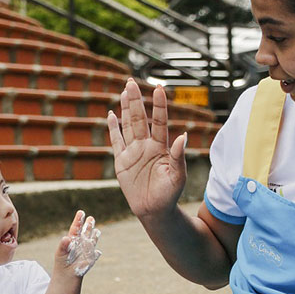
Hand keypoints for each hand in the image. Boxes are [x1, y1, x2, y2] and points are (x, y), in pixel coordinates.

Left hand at [57, 210, 100, 277]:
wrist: (66, 275)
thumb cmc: (61, 262)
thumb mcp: (59, 253)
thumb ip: (63, 245)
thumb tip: (67, 238)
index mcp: (72, 240)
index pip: (75, 228)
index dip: (78, 220)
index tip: (81, 212)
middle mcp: (80, 243)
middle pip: (85, 232)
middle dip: (88, 225)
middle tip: (91, 218)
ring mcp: (86, 251)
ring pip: (92, 241)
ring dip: (94, 237)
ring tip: (96, 231)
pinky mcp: (90, 259)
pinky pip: (94, 255)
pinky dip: (95, 254)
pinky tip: (97, 252)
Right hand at [108, 79, 186, 219]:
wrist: (155, 211)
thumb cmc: (170, 194)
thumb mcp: (178, 176)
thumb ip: (178, 156)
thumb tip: (183, 136)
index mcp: (161, 147)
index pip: (159, 122)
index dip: (159, 105)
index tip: (159, 88)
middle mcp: (146, 146)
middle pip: (140, 119)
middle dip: (136, 100)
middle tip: (131, 82)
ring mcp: (133, 152)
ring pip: (128, 126)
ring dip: (126, 109)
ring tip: (124, 91)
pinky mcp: (122, 162)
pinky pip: (116, 141)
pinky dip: (113, 128)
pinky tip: (111, 115)